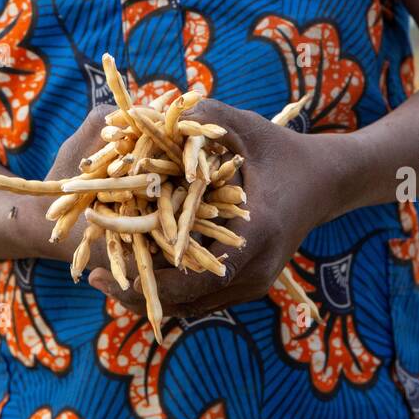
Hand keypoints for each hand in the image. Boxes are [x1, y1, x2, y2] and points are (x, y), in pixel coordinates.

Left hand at [87, 96, 336, 320]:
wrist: (327, 181)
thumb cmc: (284, 150)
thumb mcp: (245, 127)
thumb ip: (201, 119)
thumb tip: (149, 113)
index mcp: (256, 237)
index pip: (190, 275)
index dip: (143, 273)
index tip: (103, 266)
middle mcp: (255, 272)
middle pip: (184, 301)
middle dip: (136, 292)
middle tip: (92, 277)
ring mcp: (253, 284)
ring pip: (190, 306)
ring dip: (149, 294)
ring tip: (105, 278)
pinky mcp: (248, 284)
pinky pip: (201, 298)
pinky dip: (169, 288)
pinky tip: (137, 270)